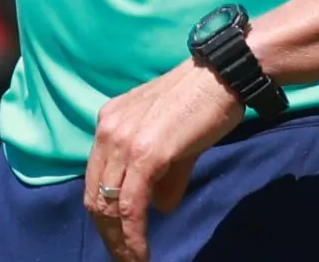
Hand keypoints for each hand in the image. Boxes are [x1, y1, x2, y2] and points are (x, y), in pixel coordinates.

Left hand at [83, 61, 244, 261]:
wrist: (223, 75)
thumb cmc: (204, 102)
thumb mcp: (174, 142)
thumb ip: (164, 175)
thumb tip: (161, 208)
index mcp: (109, 123)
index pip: (96, 178)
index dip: (105, 215)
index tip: (118, 240)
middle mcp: (107, 130)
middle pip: (95, 195)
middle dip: (108, 235)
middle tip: (124, 259)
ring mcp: (123, 140)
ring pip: (108, 205)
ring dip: (119, 242)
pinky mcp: (145, 154)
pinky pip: (130, 206)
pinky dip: (133, 236)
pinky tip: (142, 254)